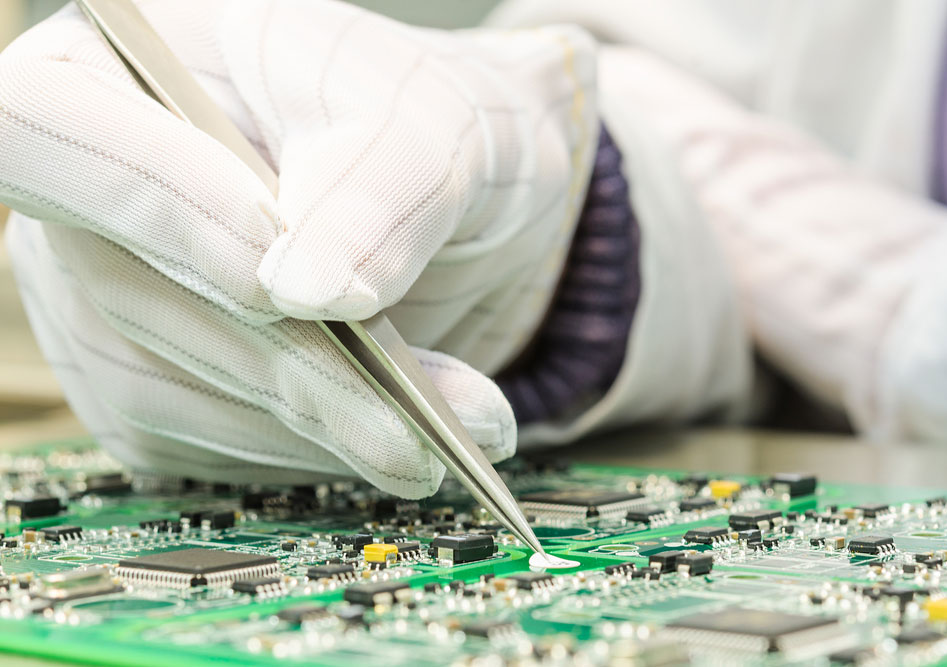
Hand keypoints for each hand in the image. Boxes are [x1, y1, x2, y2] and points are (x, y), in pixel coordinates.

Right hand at [0, 0, 598, 495]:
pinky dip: (314, 449)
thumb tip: (306, 294)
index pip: (52, 134)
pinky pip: (209, 446)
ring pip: (172, 394)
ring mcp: (102, 306)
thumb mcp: (424, 126)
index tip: (293, 278)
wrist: (448, 202)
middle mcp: (85, 204)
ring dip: (323, 425)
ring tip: (453, 424)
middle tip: (426, 419)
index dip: (163, 209)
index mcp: (116, 75)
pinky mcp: (149, 388)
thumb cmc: (421, 129)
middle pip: (129, 294)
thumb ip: (372, 191)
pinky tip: (394, 431)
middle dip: (296, 364)